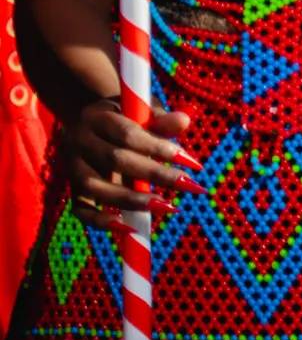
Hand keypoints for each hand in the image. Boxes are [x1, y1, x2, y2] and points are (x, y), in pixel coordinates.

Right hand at [64, 99, 199, 216]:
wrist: (89, 121)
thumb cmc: (126, 116)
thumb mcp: (142, 110)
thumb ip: (162, 119)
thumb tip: (183, 122)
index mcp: (98, 118)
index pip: (128, 134)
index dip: (160, 148)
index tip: (192, 163)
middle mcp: (79, 142)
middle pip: (115, 160)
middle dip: (155, 174)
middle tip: (189, 185)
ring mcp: (72, 167)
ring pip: (96, 187)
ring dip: (132, 200)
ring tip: (167, 206)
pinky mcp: (72, 189)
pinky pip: (81, 210)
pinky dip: (101, 221)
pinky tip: (130, 229)